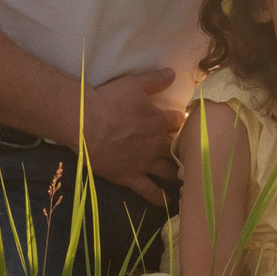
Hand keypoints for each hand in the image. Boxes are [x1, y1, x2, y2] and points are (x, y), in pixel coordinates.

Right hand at [72, 67, 182, 204]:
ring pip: (169, 171)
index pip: (179, 122)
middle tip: (191, 154)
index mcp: (159, 121)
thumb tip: (173, 73)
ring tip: (186, 179)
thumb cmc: (109, 100)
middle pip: (178, 148)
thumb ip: (155, 79)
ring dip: (178, 173)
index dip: (182, 122)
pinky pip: (149, 190)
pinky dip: (159, 197)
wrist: (85, 122)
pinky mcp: (130, 177)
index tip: (183, 124)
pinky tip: (168, 202)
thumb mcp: (134, 84)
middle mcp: (156, 144)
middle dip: (185, 150)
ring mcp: (144, 162)